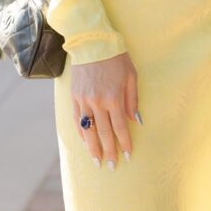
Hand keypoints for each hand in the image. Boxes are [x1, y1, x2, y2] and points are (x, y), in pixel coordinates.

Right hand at [71, 52, 138, 168]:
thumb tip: (135, 120)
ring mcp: (84, 100)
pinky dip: (81, 133)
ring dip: (93, 148)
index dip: (124, 143)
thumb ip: (132, 99)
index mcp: (114, 97)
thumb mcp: (131, 75)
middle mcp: (98, 102)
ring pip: (88, 130)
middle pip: (103, 133)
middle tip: (112, 166)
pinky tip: (85, 143)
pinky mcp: (74, 97)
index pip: (120, 127)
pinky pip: (77, 120)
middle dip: (109, 151)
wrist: (92, 43)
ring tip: (97, 161)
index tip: (127, 155)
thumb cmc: (116, 58)